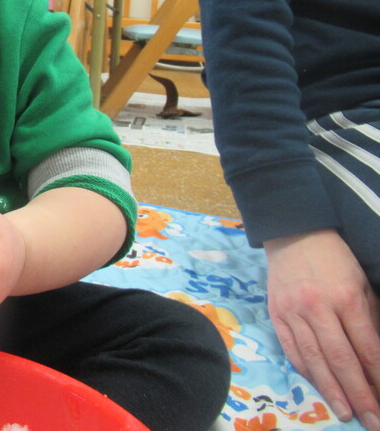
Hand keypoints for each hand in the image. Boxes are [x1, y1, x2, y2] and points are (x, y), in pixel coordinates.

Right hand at [264, 229, 379, 429]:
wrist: (293, 233)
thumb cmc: (335, 257)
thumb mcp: (362, 283)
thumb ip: (370, 318)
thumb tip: (376, 358)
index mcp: (346, 298)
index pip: (367, 348)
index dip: (378, 378)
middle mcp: (318, 307)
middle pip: (341, 359)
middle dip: (359, 394)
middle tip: (372, 421)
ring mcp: (293, 312)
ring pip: (314, 358)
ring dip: (331, 390)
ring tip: (344, 413)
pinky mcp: (275, 313)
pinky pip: (291, 348)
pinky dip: (305, 370)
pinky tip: (318, 385)